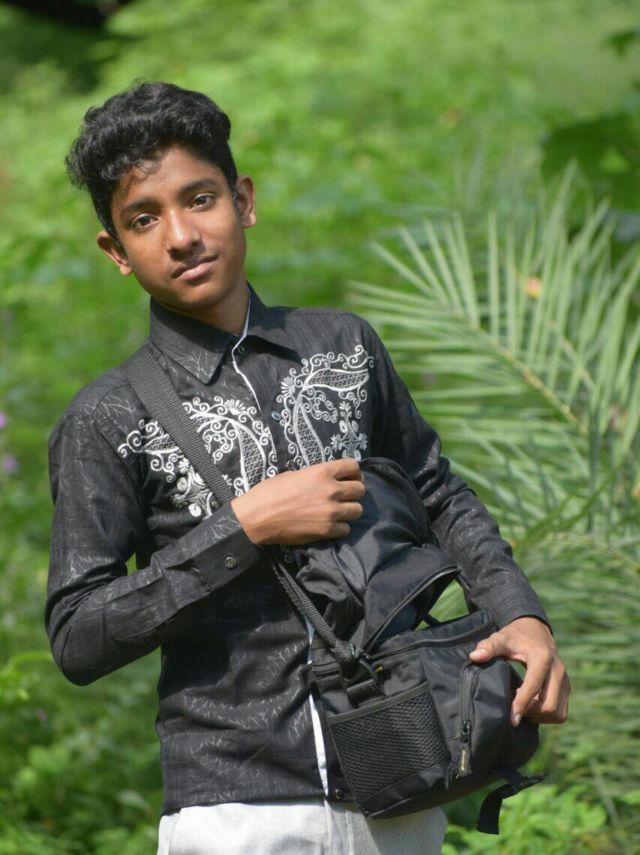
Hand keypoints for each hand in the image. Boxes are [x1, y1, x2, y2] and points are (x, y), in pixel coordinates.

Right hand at [231, 458, 364, 545]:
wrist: (256, 517)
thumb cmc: (269, 493)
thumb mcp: (293, 475)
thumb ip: (315, 476)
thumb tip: (326, 480)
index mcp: (322, 472)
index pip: (353, 466)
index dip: (354, 473)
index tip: (350, 479)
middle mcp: (331, 490)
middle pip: (360, 489)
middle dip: (353, 493)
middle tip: (344, 498)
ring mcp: (331, 511)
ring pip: (358, 510)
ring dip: (349, 512)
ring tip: (338, 514)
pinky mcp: (327, 530)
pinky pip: (346, 529)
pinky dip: (340, 529)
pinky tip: (329, 527)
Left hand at [469, 616, 569, 726]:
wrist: (535, 630)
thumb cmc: (515, 636)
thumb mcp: (500, 638)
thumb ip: (488, 647)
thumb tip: (474, 657)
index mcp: (542, 657)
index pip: (534, 686)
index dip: (522, 704)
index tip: (511, 718)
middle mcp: (558, 670)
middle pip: (549, 705)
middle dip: (531, 712)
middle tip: (514, 709)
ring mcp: (565, 679)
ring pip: (558, 712)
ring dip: (540, 716)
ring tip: (522, 707)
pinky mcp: (567, 687)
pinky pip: (561, 712)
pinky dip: (547, 715)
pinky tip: (531, 705)